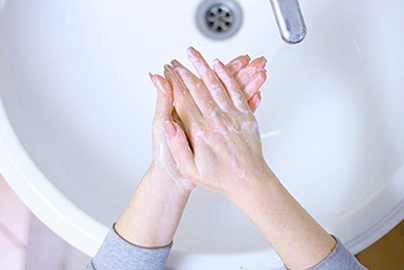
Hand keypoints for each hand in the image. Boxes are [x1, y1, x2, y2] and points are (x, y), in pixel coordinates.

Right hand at [163, 47, 270, 195]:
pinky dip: (227, 76)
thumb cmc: (220, 178)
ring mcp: (232, 117)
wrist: (249, 182)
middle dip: (184, 71)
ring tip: (194, 55)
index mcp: (200, 132)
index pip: (182, 100)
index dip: (173, 84)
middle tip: (177, 61)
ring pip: (216, 84)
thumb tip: (169, 124)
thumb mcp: (190, 169)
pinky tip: (220, 66)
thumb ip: (178, 146)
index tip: (166, 73)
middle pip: (197, 88)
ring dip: (204, 67)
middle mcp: (216, 121)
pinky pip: (236, 90)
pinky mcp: (245, 116)